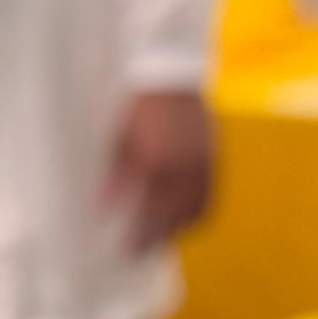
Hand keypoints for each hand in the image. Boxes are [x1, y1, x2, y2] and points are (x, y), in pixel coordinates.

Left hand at [100, 89, 215, 253]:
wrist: (169, 64)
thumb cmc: (135, 99)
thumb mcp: (116, 136)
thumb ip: (115, 174)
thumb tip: (104, 208)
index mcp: (160, 164)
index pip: (150, 215)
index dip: (138, 238)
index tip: (125, 253)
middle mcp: (187, 167)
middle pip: (176, 218)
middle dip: (158, 237)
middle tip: (139, 251)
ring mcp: (205, 161)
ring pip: (196, 208)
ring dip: (179, 224)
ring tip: (160, 233)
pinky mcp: (213, 154)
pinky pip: (207, 192)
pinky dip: (194, 207)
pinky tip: (178, 209)